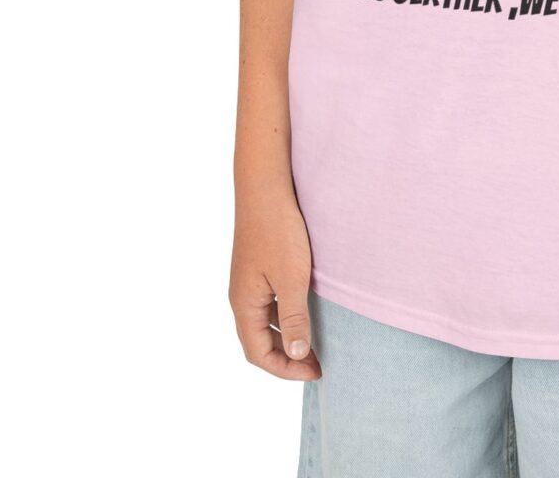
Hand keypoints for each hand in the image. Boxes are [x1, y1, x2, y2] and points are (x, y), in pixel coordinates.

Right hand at [230, 183, 320, 380]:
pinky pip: (268, 303)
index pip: (258, 354)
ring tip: (314, 341)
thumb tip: (296, 354)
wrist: (265, 187)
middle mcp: (241, 297)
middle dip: (286, 357)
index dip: (285, 369)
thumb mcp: (291, 278)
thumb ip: (293, 318)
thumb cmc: (278, 231)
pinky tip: (305, 310)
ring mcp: (248, 281)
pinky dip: (284, 316)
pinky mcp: (257, 267)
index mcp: (244, 305)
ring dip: (285, 337)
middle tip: (317, 363)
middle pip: (258, 341)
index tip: (315, 372)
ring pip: (263, 322)